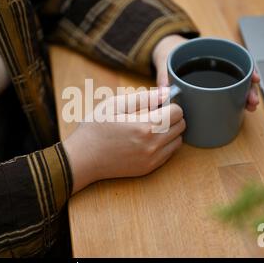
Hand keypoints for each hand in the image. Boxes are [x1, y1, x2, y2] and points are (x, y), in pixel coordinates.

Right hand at [64, 88, 185, 193]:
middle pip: (181, 126)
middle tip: (153, 114)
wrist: (82, 159)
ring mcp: (152, 160)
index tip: (157, 104)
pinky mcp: (149, 169)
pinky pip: (169, 154)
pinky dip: (164, 145)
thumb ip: (143, 97)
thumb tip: (166, 93)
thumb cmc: (95, 128)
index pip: (178, 111)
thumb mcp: (114, 105)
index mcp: (146, 126)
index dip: (169, 104)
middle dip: (171, 117)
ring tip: (149, 127)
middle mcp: (154, 145)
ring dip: (170, 132)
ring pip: (178, 141)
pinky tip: (145, 140)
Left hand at [152, 35, 260, 111]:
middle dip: (250, 88)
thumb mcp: (165, 61)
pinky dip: (236, 99)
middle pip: (240, 73)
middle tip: (252, 101)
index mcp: (209, 51)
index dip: (248, 67)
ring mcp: (217, 74)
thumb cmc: (170, 54)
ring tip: (250, 107)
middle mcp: (218, 62)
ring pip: (237, 84)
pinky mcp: (214, 85)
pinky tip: (243, 108)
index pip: (236, 56)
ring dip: (246, 95)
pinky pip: (229, 91)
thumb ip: (164, 75)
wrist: (167, 53)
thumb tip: (164, 91)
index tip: (255, 78)